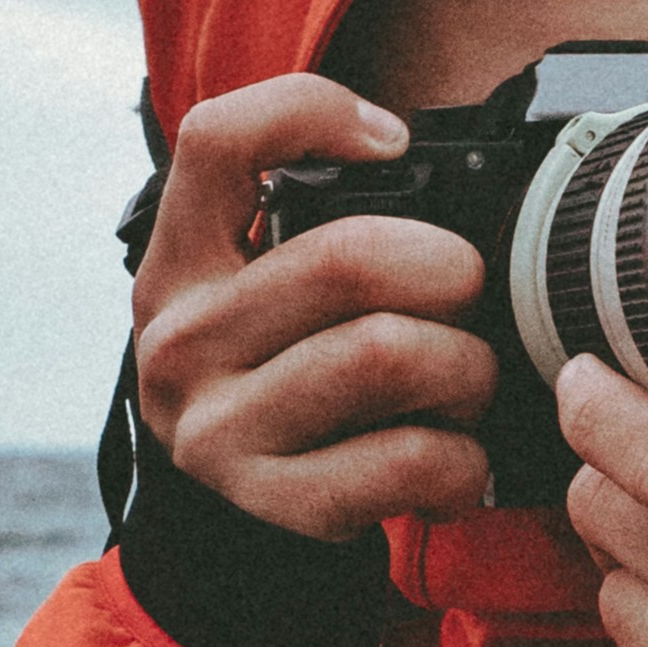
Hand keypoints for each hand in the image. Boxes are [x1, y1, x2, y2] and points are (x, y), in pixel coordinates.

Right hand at [130, 76, 497, 539]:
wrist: (232, 534)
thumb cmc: (284, 381)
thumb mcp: (262, 292)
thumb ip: (313, 223)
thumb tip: (413, 153)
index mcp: (180, 264)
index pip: (217, 141)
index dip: (316, 112)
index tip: (393, 143)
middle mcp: (180, 342)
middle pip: (349, 258)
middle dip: (451, 273)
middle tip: (467, 299)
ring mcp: (220, 430)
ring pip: (389, 354)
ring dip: (468, 368)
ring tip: (465, 380)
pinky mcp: (277, 504)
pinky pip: (410, 458)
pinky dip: (464, 460)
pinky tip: (455, 457)